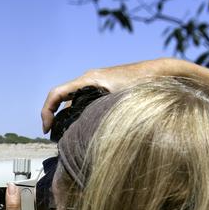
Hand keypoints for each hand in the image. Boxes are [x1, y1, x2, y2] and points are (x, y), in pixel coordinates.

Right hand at [41, 58, 180, 132]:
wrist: (162, 71)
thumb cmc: (145, 83)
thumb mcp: (122, 101)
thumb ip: (104, 114)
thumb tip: (89, 136)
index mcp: (89, 80)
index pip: (56, 94)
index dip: (46, 112)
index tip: (47, 130)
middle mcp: (89, 79)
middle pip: (61, 99)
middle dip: (55, 118)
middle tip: (54, 138)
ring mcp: (96, 83)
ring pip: (72, 101)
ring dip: (67, 117)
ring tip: (68, 136)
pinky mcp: (104, 88)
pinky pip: (83, 101)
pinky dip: (78, 114)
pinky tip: (85, 128)